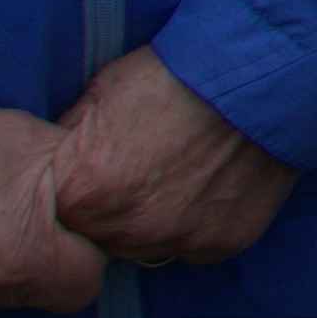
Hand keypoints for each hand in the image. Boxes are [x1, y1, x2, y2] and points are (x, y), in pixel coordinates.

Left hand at [48, 50, 293, 268]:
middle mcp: (124, 230)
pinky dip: (201, 220)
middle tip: (142, 170)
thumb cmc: (175, 76)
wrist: (260, 72)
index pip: (56, 218)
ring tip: (180, 175)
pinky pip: (198, 243)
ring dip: (155, 220)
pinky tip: (214, 183)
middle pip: (103, 238)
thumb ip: (71, 141)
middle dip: (113, 211)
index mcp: (81, 195)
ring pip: (150, 244)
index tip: (96, 171)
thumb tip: (58, 163)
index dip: (77, 192)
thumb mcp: (100, 93)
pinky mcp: (223, 243)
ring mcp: (177, 241)